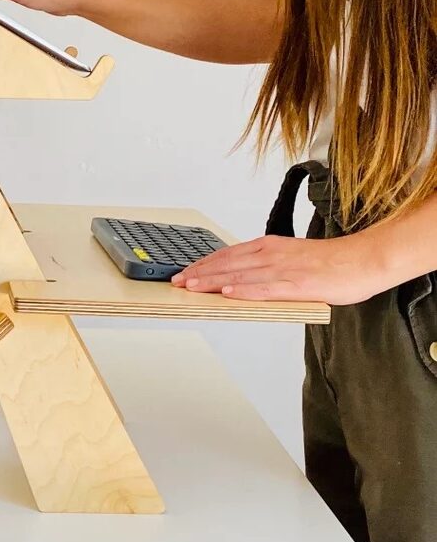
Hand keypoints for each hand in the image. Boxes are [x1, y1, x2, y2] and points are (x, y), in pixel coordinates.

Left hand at [170, 233, 385, 305]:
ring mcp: (284, 269)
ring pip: (240, 275)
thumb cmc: (333, 263)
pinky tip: (227, 294)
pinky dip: (244, 291)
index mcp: (270, 247)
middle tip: (176, 282)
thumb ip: (268, 267)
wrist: (365, 260)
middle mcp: (272, 254)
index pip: (228, 254)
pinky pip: (265, 288)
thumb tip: (243, 280)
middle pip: (228, 263)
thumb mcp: (291, 258)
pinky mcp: (298, 285)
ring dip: (212, 281)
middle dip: (199, 273)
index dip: (204, 263)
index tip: (185, 271)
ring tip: (190, 288)